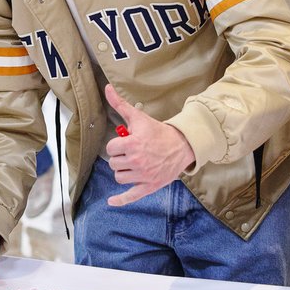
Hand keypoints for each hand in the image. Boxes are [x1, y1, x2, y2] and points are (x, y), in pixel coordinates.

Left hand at [104, 84, 195, 206]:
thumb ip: (120, 104)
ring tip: (134, 164)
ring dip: (123, 171)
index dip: (117, 145)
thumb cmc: (159, 132)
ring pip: (119, 177)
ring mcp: (143, 176)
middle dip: (120, 157)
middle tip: (132, 152)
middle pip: (113, 164)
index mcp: (133, 144)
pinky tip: (111, 202)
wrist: (182, 146)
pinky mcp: (149, 186)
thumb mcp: (139, 118)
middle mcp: (136, 161)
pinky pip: (131, 196)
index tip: (126, 142)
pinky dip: (120, 200)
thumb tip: (106, 88)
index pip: (110, 148)